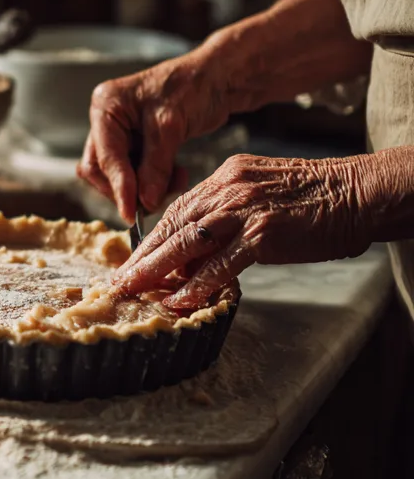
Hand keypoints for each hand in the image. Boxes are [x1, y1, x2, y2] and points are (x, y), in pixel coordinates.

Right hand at [76, 47, 230, 222]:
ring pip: (119, 175)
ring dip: (144, 187)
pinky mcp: (137, 144)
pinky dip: (155, 181)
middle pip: (101, 169)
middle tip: (153, 202)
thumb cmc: (194, 86)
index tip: (130, 214)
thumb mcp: (171, 127)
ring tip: (175, 183)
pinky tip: (178, 176)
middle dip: (127, 188)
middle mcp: (107, 121)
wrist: (219, 77)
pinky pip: (137, 172)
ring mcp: (121, 133)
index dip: (118, 187)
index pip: (105, 157)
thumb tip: (144, 202)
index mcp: (106, 107)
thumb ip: (155, 166)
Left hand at [110, 154, 369, 308]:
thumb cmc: (315, 197)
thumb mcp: (260, 191)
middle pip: (172, 226)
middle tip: (120, 281)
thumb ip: (227, 213)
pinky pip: (220, 264)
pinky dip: (197, 284)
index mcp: (224, 178)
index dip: (151, 238)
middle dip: (143, 257)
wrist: (359, 192)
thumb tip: (199, 247)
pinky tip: (179, 299)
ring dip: (157, 271)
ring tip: (135, 291)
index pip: (176, 211)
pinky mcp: (262, 234)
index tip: (133, 260)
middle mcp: (227, 190)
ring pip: (186, 243)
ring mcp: (243, 211)